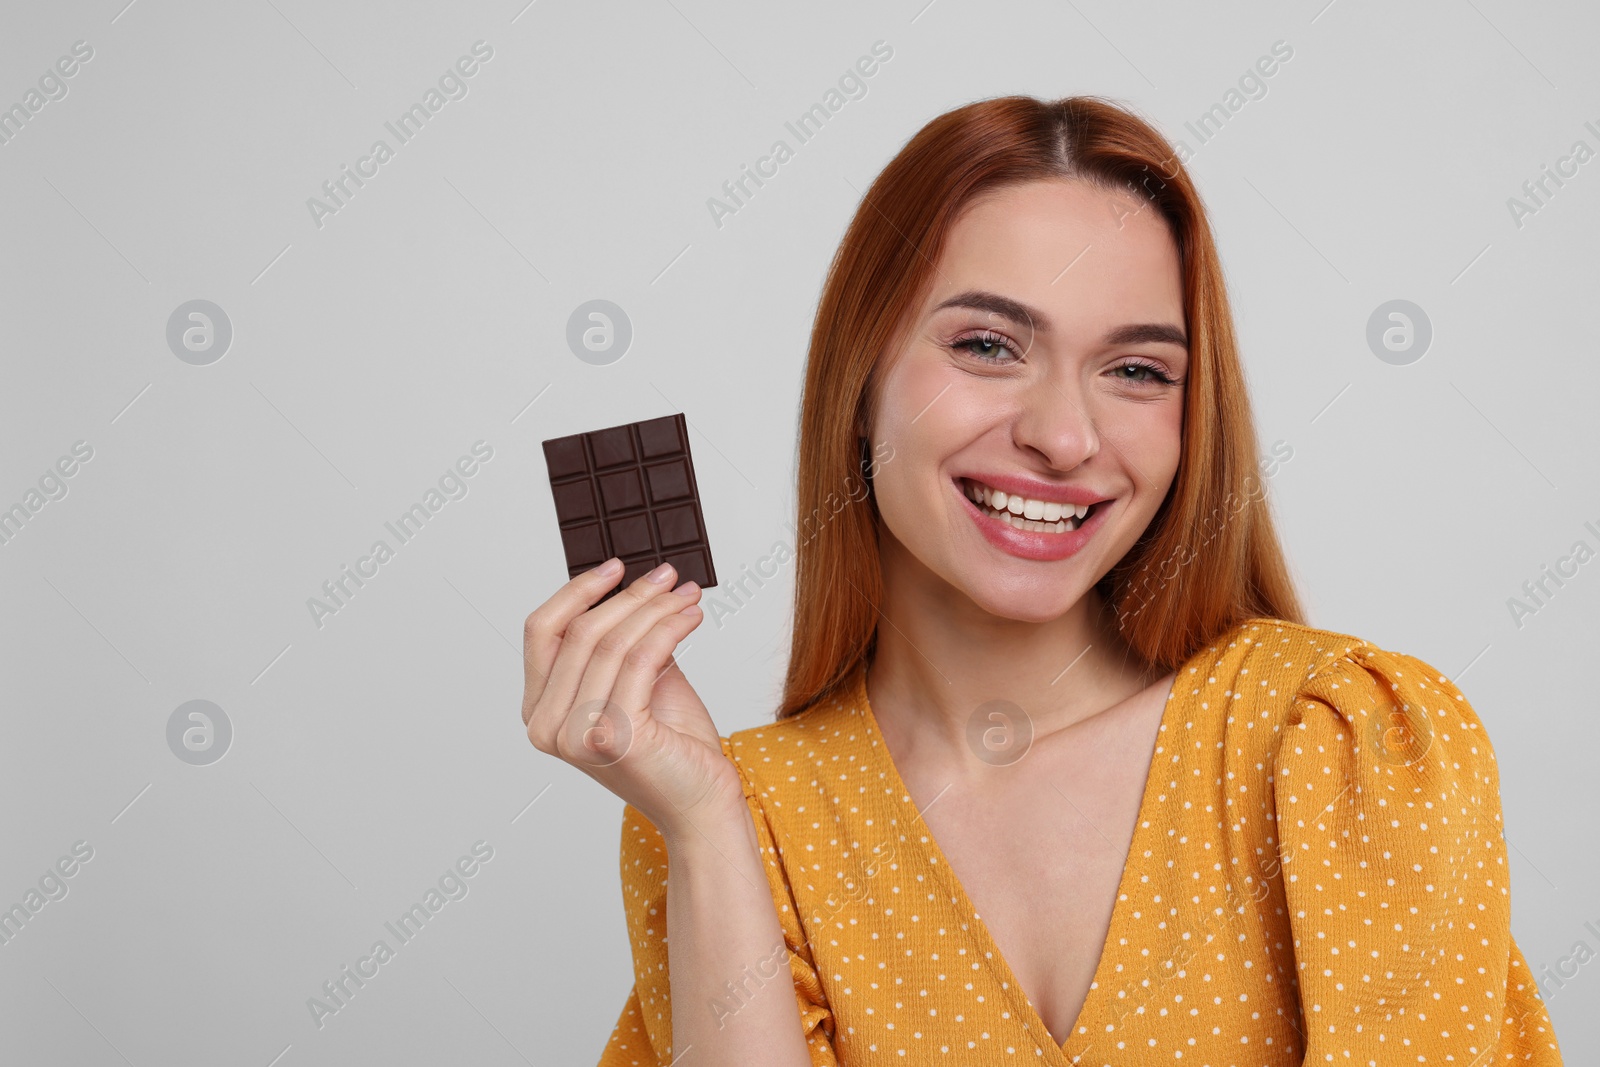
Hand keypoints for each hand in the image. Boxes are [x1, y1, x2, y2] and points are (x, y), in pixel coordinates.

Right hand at [522, 558, 745, 837]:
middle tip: (668, 575)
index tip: (615, 566)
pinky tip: (691, 616)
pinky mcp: (613, 736)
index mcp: (540, 712)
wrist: (701, 802)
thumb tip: (632, 585)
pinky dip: (669, 628)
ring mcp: (576, 735)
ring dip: (655, 608)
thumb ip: (621, 642)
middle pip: (580, 632)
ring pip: (612, 642)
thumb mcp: (637, 681)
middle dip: (629, 595)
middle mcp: (547, 727)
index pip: (542, 632)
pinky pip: (641, 659)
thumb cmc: (672, 746)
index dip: (577, 591)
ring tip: (686, 594)